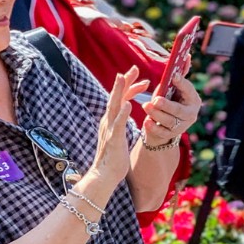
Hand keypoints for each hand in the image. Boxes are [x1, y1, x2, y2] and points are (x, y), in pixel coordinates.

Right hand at [88, 68, 149, 186]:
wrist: (104, 175)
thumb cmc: (114, 158)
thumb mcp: (118, 136)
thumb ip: (119, 123)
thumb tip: (124, 114)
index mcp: (110, 120)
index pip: (120, 99)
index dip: (129, 87)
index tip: (140, 77)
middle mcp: (108, 121)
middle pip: (115, 97)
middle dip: (124, 82)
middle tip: (134, 68)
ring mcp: (109, 129)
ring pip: (114, 106)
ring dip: (120, 91)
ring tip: (125, 77)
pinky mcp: (113, 139)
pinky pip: (118, 124)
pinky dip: (122, 113)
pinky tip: (128, 104)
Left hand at [142, 60, 200, 147]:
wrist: (165, 125)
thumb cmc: (169, 101)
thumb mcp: (173, 89)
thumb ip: (179, 75)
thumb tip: (186, 55)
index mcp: (193, 100)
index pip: (189, 91)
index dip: (182, 84)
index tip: (174, 76)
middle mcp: (190, 114)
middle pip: (179, 110)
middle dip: (167, 105)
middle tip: (156, 99)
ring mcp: (181, 126)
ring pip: (169, 121)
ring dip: (157, 114)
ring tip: (146, 106)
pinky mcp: (170, 135)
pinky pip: (162, 132)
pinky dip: (154, 128)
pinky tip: (146, 122)